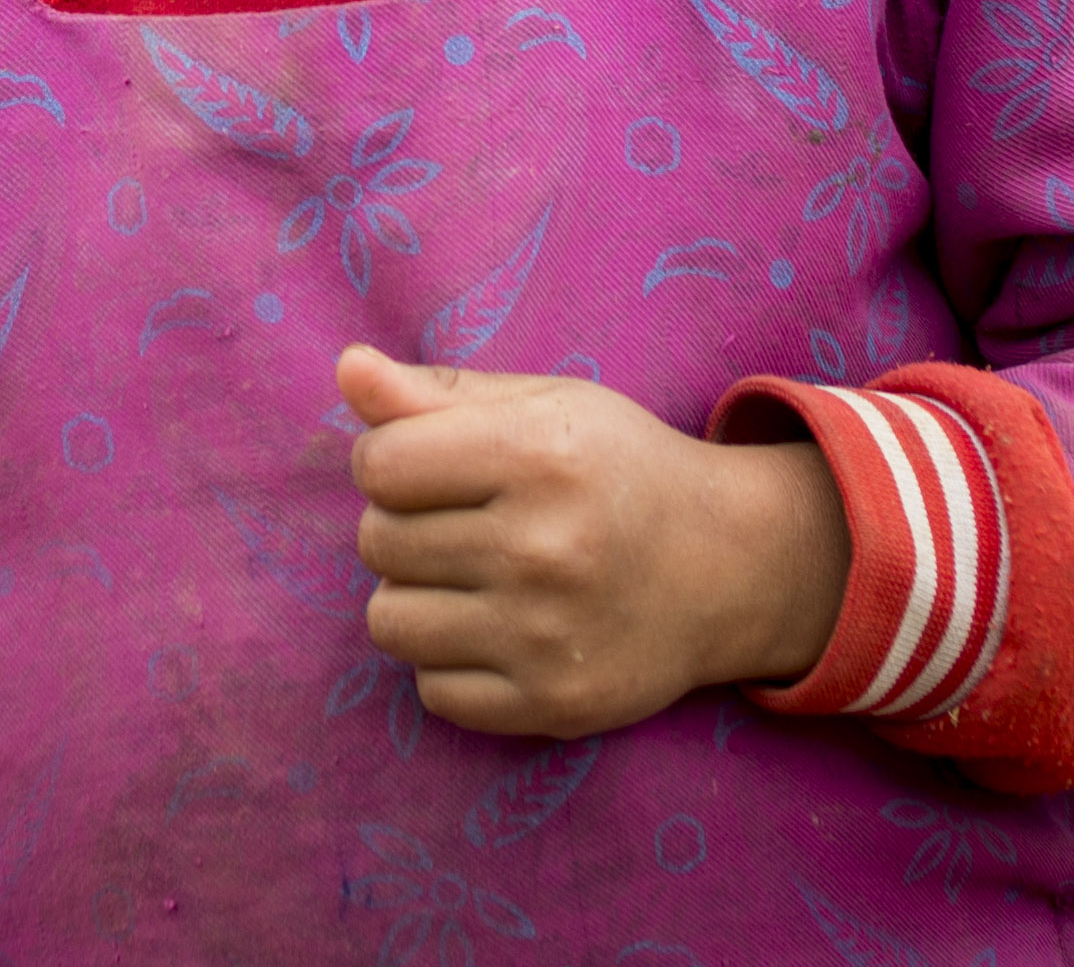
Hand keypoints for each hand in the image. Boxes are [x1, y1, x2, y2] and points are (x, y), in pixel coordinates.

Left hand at [339, 345, 846, 739]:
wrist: (727, 566)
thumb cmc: (618, 469)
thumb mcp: (542, 407)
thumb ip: (435, 393)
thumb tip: (346, 368)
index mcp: (539, 456)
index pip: (379, 464)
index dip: (390, 459)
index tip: (432, 465)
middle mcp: (543, 549)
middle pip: (378, 541)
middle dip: (404, 525)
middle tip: (468, 521)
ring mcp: (547, 637)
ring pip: (390, 621)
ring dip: (417, 595)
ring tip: (474, 576)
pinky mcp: (552, 705)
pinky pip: (432, 691)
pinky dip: (451, 661)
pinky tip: (500, 629)